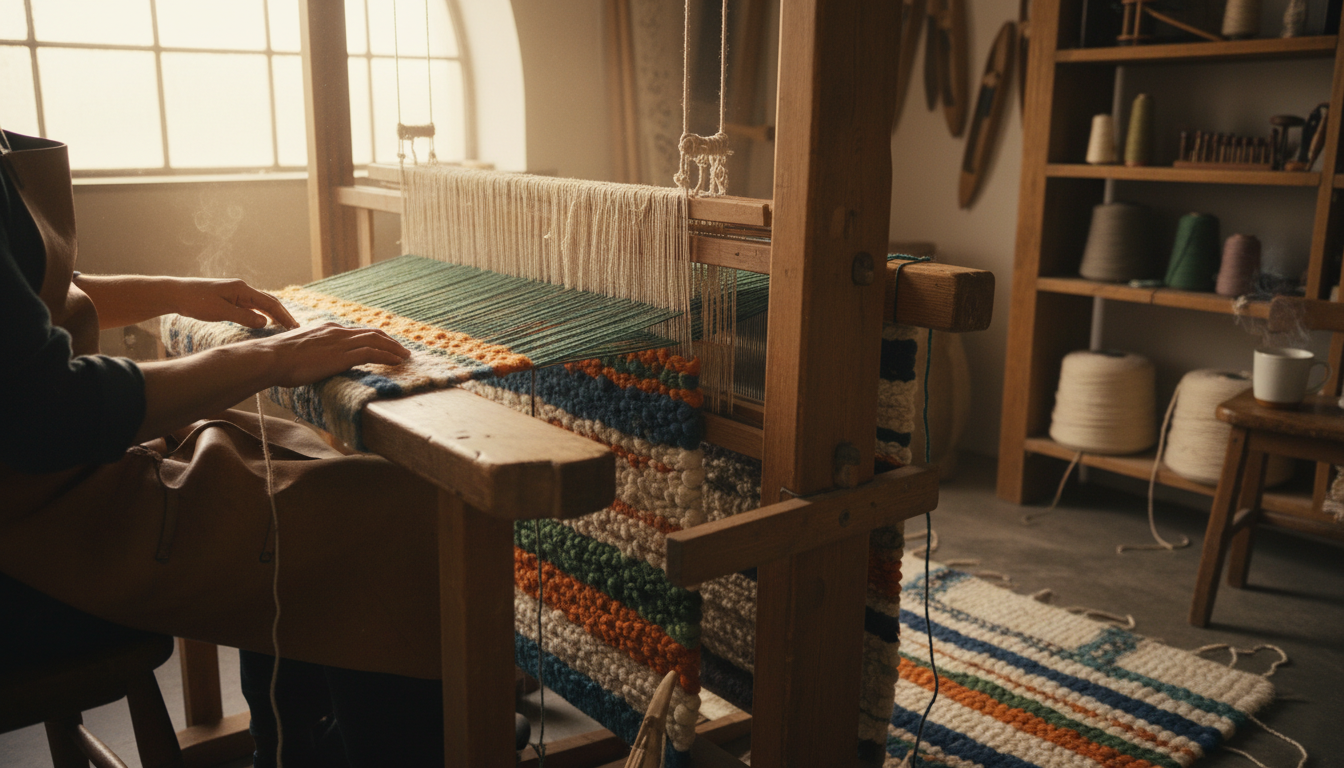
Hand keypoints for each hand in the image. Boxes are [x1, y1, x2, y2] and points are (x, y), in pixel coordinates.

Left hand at [169, 277, 298, 328]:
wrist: (176, 294)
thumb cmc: (195, 301)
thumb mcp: (220, 312)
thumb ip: (244, 317)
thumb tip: (265, 323)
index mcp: (242, 289)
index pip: (269, 303)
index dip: (283, 316)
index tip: (294, 327)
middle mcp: (242, 289)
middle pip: (269, 301)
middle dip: (283, 315)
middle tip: (295, 329)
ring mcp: (236, 293)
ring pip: (261, 304)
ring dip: (274, 315)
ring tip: (285, 327)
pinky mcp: (230, 299)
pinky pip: (252, 307)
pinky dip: (262, 314)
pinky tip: (266, 322)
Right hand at [258, 322, 410, 386]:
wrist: (270, 358)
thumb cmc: (277, 359)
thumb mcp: (298, 352)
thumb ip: (310, 353)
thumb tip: (310, 362)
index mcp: (327, 329)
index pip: (357, 332)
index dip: (373, 337)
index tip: (384, 343)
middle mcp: (336, 332)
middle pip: (371, 333)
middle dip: (389, 341)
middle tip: (402, 349)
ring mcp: (340, 342)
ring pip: (376, 341)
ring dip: (394, 349)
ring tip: (406, 356)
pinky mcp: (342, 355)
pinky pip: (372, 353)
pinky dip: (388, 356)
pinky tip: (398, 362)